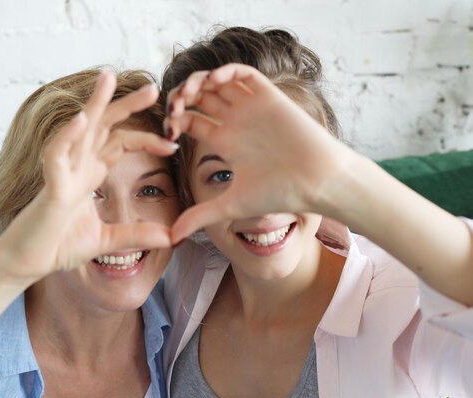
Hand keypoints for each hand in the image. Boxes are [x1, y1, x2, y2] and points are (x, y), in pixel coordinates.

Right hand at [0, 72, 177, 283]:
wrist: (26, 264)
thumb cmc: (57, 246)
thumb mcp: (106, 240)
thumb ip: (136, 235)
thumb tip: (170, 237)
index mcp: (89, 174)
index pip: (120, 144)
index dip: (146, 139)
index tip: (174, 143)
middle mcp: (76, 167)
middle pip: (104, 127)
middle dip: (127, 106)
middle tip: (154, 89)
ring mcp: (62, 175)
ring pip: (79, 130)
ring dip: (94, 104)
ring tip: (109, 77)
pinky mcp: (50, 189)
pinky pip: (56, 156)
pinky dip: (68, 136)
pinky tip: (82, 119)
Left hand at [164, 63, 354, 241]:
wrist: (317, 182)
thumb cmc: (279, 194)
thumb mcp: (230, 205)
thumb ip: (199, 216)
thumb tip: (170, 239)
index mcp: (225, 142)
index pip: (190, 120)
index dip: (173, 121)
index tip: (167, 132)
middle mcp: (236, 121)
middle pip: (199, 97)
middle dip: (180, 97)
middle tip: (174, 107)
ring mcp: (251, 107)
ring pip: (217, 81)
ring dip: (198, 81)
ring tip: (188, 93)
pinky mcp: (269, 96)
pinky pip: (243, 73)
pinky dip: (225, 70)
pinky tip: (214, 81)